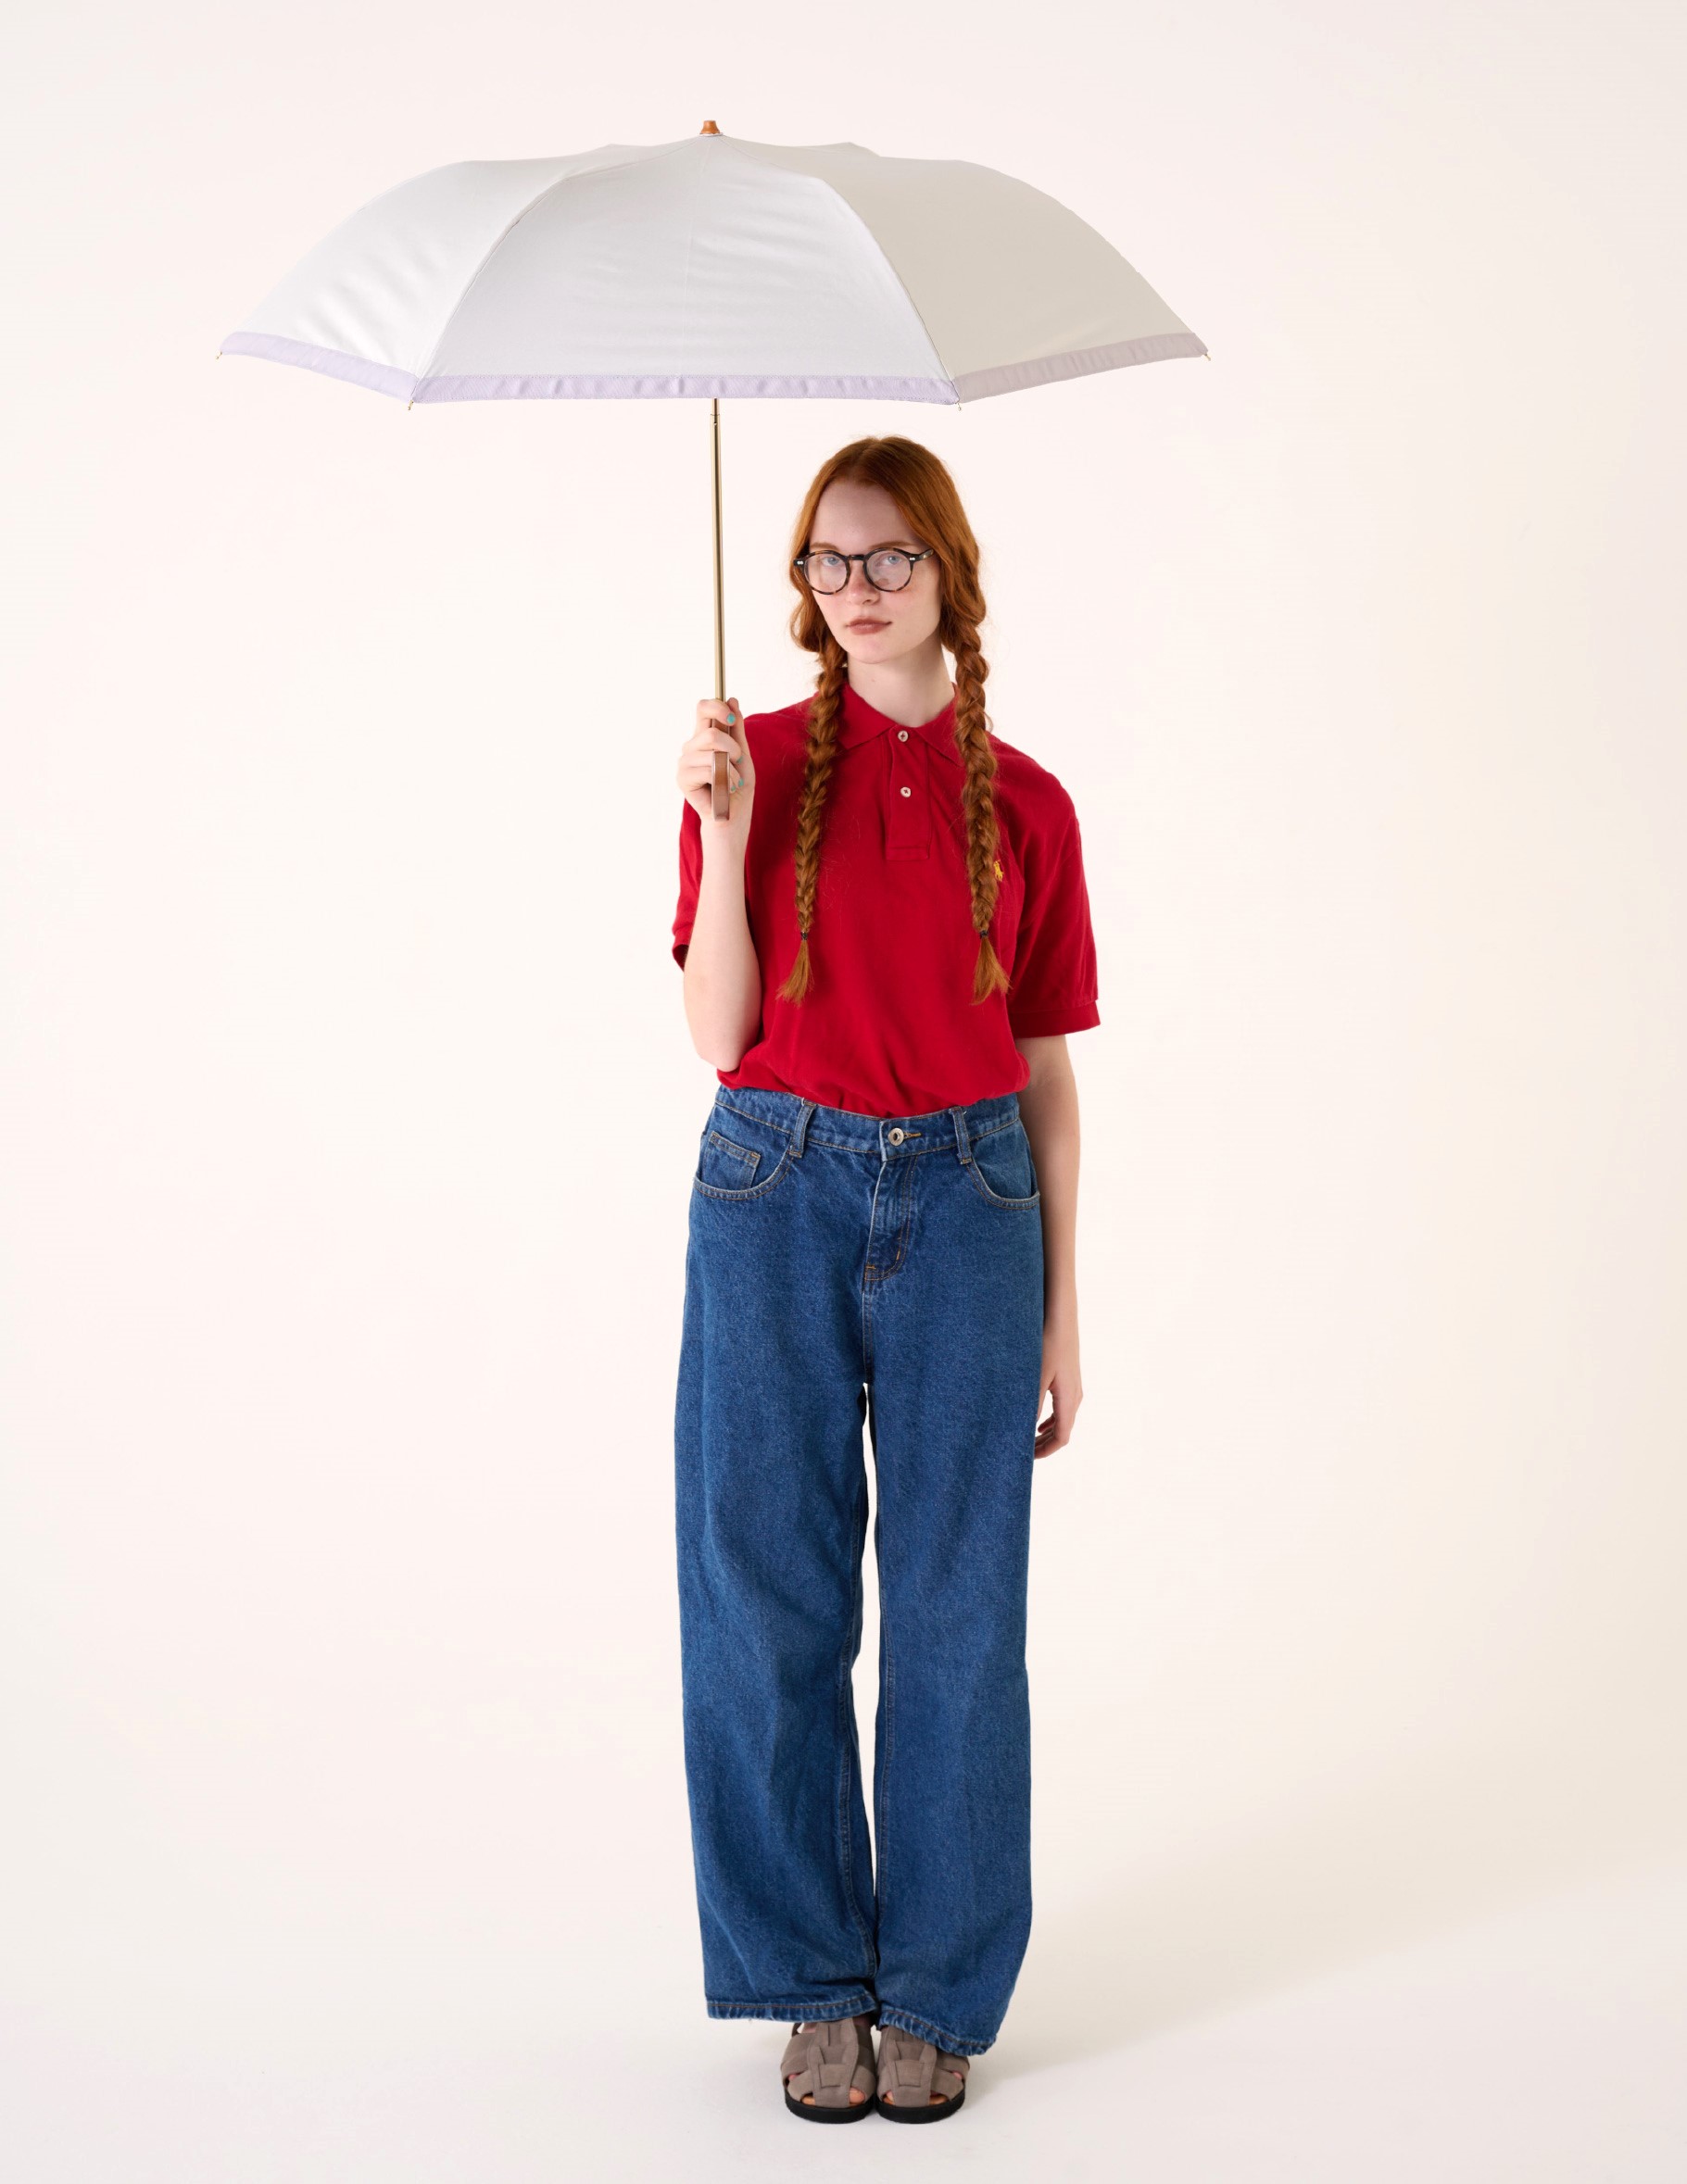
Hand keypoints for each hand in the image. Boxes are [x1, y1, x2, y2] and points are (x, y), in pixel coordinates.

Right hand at [678, 698, 755, 837]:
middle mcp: (691, 746)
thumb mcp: (743, 753)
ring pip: (711, 751)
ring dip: (731, 767)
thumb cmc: (738, 786)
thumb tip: (732, 699)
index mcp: (704, 736)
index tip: (731, 717)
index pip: (702, 708)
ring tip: (733, 781)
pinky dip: (725, 779)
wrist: (734, 814)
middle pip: (710, 731)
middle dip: (732, 746)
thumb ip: (737, 729)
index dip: (716, 706)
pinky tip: (726, 789)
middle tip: (738, 761)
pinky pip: (708, 768)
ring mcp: (684, 762)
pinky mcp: (682, 778)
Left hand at [1034, 1322, 1081, 1457]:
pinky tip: (1037, 1421)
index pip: (1062, 1437)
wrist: (1061, 1316)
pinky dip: (1050, 1420)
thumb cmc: (1048, 1343)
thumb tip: (1021, 1430)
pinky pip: (1062, 1408)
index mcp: (1069, 1399)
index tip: (1027, 1459)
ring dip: (1047, 1433)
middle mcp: (1075, 1396)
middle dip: (1044, 1445)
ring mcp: (1074, 1387)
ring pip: (1063, 1420)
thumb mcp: (1035, 1376)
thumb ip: (1030, 1404)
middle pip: (1063, 1431)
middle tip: (1023, 1453)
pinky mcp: (1069, 1378)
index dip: (1046, 1451)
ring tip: (1027, 1441)